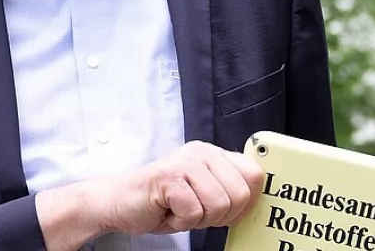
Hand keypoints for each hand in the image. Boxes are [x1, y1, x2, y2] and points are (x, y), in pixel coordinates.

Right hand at [118, 140, 267, 233]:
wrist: (119, 202)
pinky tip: (167, 211)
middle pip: (240, 195)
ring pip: (219, 205)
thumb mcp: (202, 193)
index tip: (227, 212)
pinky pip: (194, 211)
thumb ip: (227, 190)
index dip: (246, 203)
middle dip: (219, 216)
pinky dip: (181, 221)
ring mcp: (186, 162)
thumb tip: (255, 201)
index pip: (254, 175)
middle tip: (195, 212)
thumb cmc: (160, 201)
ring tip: (179, 209)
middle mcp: (203, 152)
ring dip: (198, 219)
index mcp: (214, 154)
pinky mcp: (171, 177)